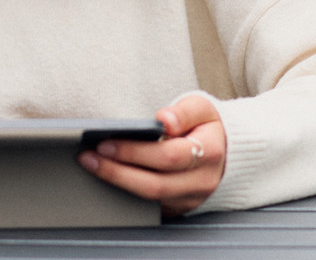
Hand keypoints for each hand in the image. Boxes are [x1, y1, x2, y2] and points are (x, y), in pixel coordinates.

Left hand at [77, 94, 226, 217]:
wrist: (226, 150)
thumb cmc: (207, 126)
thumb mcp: (202, 107)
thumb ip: (183, 111)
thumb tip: (164, 120)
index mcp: (210, 152)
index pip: (169, 156)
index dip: (135, 152)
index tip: (106, 143)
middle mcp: (202, 181)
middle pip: (155, 185)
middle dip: (117, 172)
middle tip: (89, 157)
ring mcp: (191, 199)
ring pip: (150, 200)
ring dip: (117, 184)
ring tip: (91, 165)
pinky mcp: (181, 208)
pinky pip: (150, 207)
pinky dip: (126, 194)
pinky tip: (108, 177)